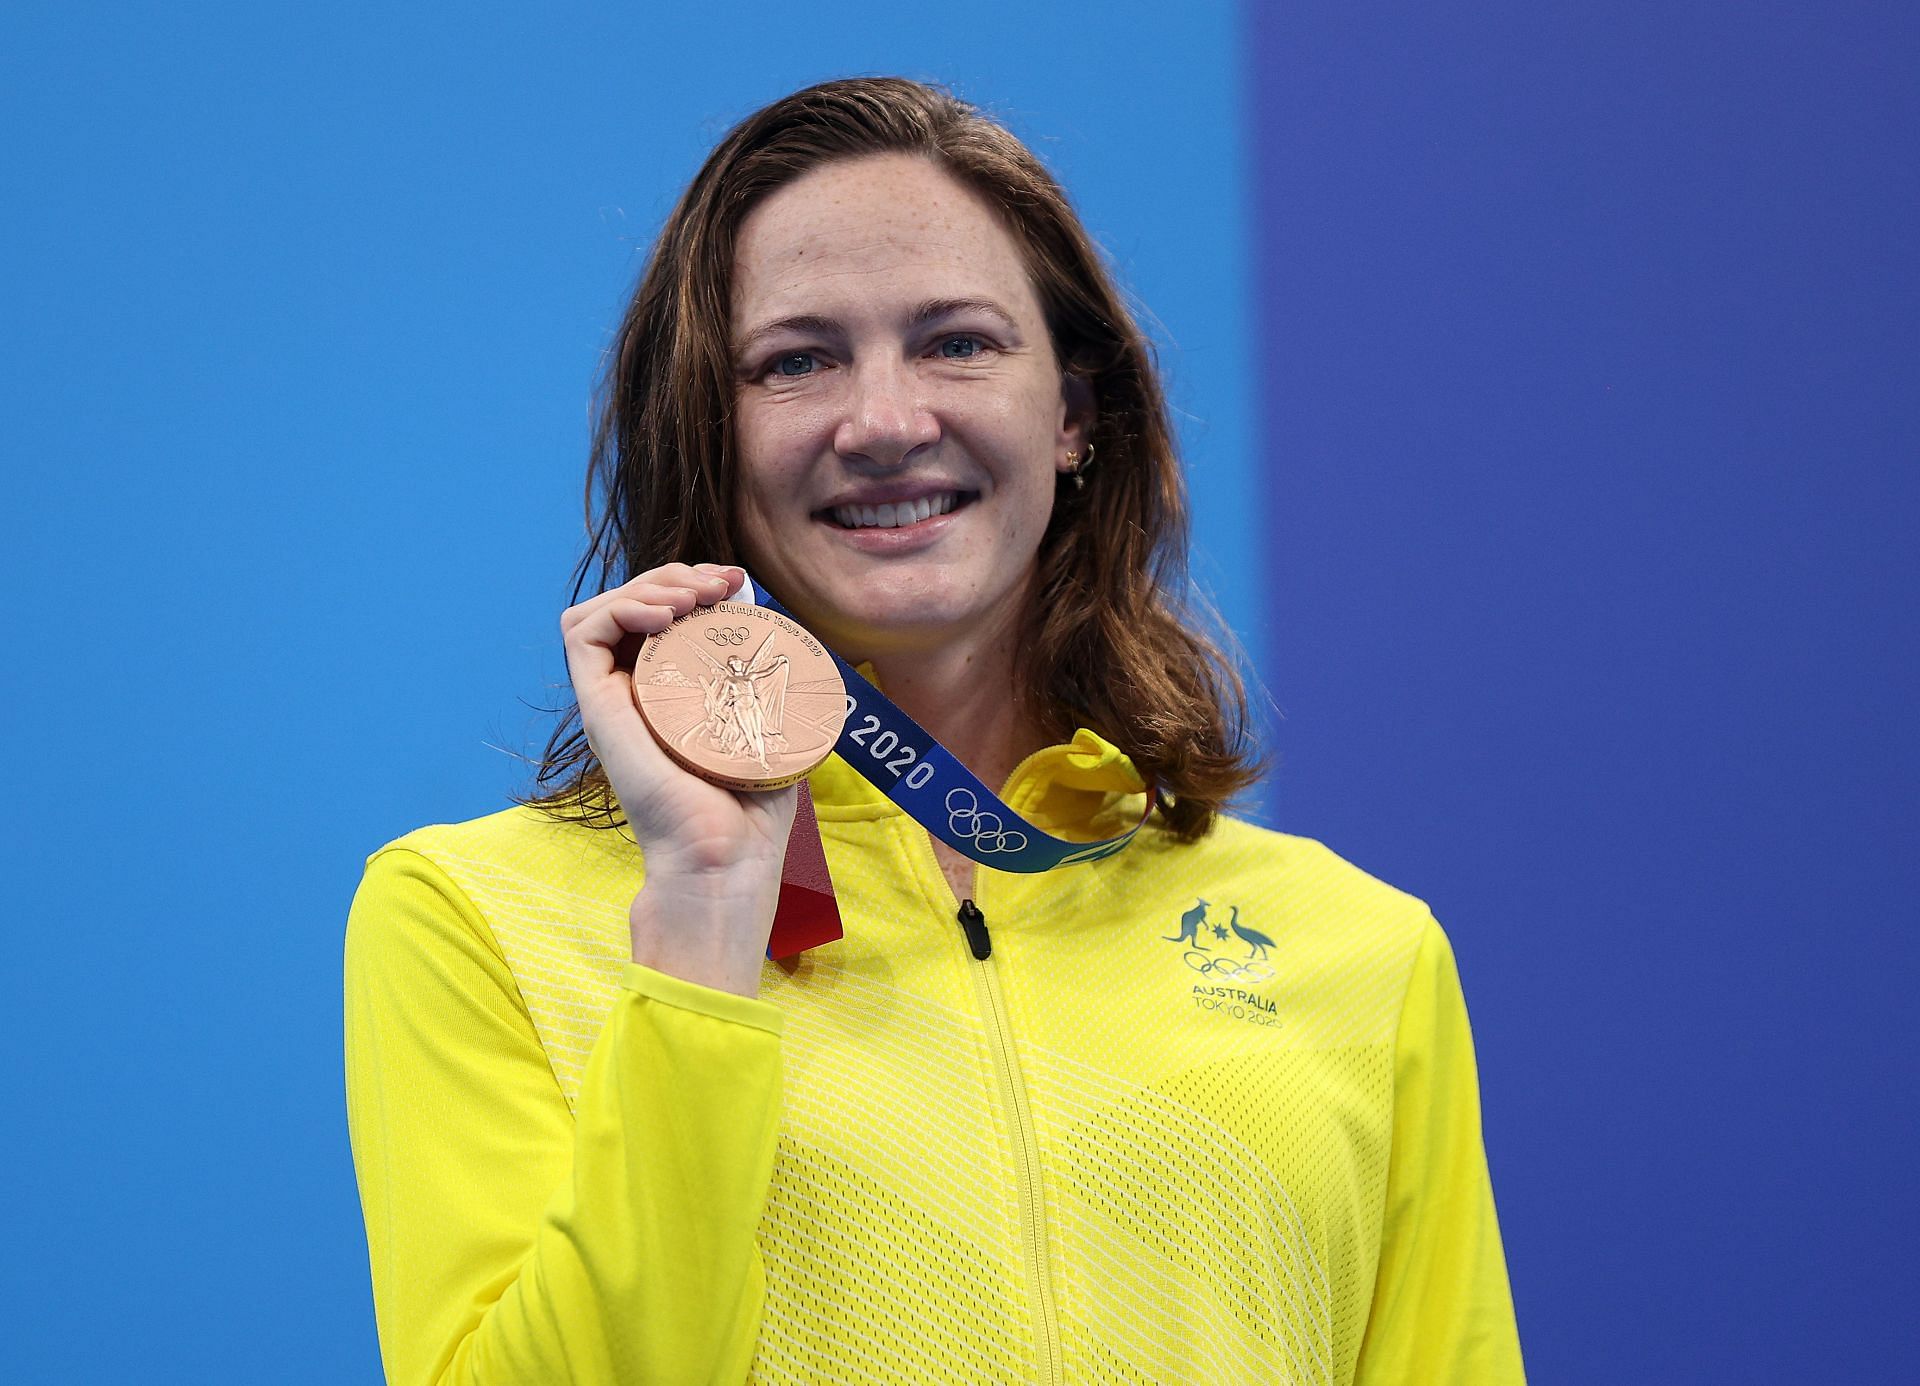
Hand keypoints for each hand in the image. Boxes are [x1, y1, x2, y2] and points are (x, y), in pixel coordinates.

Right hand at [559, 561, 797, 996]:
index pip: (661, 617)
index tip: (736, 583)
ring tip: (692, 597)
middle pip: (632, 604)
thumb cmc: (752, 811)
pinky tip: (667, 616)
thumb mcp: (767, 723)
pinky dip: (620, 606)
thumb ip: (761, 673)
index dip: (691, 584)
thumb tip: (761, 609)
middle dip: (674, 575)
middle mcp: (633, 693)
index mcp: (668, 696)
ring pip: (601, 609)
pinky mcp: (598, 709)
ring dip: (646, 585)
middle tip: (718, 583)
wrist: (725, 862)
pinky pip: (581, 632)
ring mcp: (612, 700)